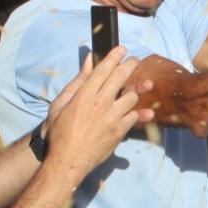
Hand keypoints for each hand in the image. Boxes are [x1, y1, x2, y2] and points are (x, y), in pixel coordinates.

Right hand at [44, 47, 154, 176]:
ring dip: (136, 91)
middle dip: (130, 65)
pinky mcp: (120, 131)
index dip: (113, 57)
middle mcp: (100, 104)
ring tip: (140, 87)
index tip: (122, 49)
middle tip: (135, 60)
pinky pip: (135, 117)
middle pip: (120, 78)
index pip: (102, 71)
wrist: (68, 159)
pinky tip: (147, 112)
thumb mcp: (61, 104)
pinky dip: (140, 114)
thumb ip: (78, 82)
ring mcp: (112, 117)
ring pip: (132, 97)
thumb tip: (89, 60)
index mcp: (83, 96)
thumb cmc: (60, 131)